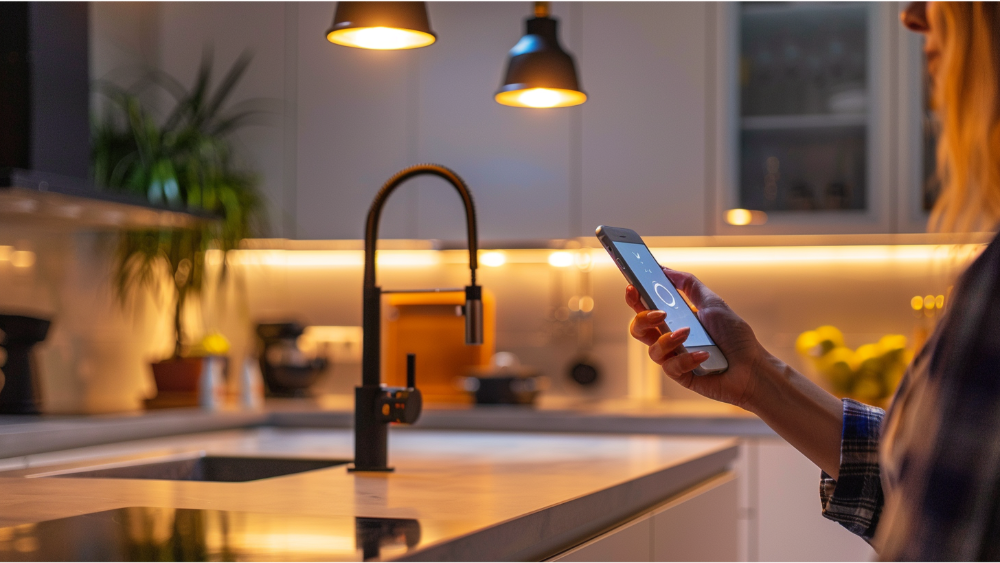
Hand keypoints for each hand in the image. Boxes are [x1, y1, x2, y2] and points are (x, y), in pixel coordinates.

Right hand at [626, 268, 766, 410]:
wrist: (752, 367)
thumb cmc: (735, 337)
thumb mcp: (712, 303)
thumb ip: (689, 284)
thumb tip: (665, 269)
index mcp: (674, 319)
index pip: (646, 307)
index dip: (634, 297)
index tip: (632, 286)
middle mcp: (670, 339)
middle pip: (638, 328)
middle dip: (643, 318)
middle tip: (660, 313)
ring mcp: (674, 358)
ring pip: (651, 350)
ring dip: (669, 340)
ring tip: (688, 334)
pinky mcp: (680, 376)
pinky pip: (670, 367)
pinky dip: (687, 359)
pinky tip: (703, 355)